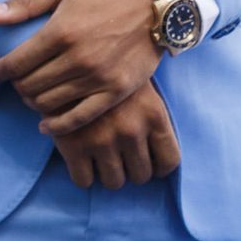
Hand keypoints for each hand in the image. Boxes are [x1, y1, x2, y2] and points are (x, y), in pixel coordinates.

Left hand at [0, 0, 161, 133]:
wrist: (157, 8)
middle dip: (17, 84)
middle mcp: (77, 58)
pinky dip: (57, 126)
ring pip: (48, 103)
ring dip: (34, 101)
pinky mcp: (115, 92)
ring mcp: (97, 78)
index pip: (15, 63)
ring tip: (34, 93)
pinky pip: (78, 118)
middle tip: (19, 79)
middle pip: (29, 86)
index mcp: (61, 31)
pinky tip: (46, 124)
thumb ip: (27, 2)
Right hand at [53, 81, 181, 189]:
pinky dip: (84, 175)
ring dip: (110, 174)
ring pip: (114, 182)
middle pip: (141, 175)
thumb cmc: (113, 74)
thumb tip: (159, 161)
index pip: (169, 161)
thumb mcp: (143, 89)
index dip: (159, 167)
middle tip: (122, 158)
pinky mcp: (73, 146)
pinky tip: (83, 160)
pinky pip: (84, 181)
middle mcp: (132, 130)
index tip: (150, 163)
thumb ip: (152, 119)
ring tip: (103, 158)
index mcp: (154, 115)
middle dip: (132, 170)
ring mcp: (102, 140)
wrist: (71, 59)